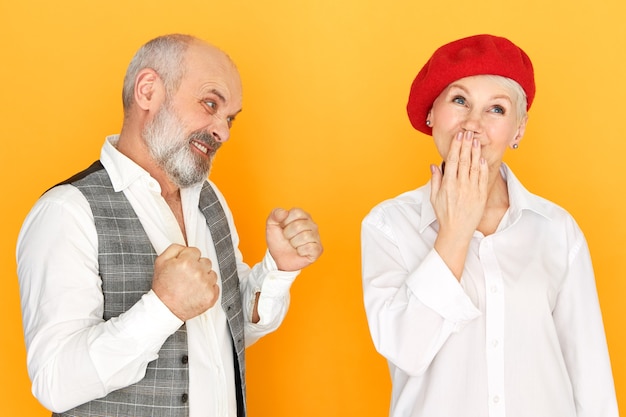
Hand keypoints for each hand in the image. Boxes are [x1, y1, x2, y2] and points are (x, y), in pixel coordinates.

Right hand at [152, 244, 219, 320]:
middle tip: (187, 277)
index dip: (188, 259)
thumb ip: (175, 248)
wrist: (164, 309)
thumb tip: (186, 247)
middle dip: (198, 267)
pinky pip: (215, 286)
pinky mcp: (211, 296)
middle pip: (206, 262)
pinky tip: (197, 292)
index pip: (196, 251)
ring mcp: (206, 285)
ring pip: (212, 274)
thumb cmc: (162, 287)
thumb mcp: (161, 261)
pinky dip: (208, 289)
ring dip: (204, 278)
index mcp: (186, 262)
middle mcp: (198, 272)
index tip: (184, 267)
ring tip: (192, 286)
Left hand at [266, 208, 322, 270]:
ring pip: (304, 237)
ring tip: (293, 245)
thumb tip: (284, 212)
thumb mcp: (271, 225)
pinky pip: (309, 248)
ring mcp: (316, 237)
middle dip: (288, 234)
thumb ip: (275, 214)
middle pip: (299, 225)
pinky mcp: (318, 249)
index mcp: (303, 215)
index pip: (296, 213)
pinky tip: (300, 251)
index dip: (286, 222)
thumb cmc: (278, 240)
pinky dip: (300, 251)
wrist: (279, 258)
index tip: (283, 228)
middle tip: (288, 239)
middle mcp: (312, 224)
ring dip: (294, 243)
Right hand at [430, 131, 487, 277]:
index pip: (452, 161)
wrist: (457, 231)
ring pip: (475, 166)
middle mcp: (460, 185)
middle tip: (469, 133)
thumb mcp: (434, 198)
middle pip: (464, 160)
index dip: (456, 147)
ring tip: (476, 140)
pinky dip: (483, 167)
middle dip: (466, 145)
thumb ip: (435, 180)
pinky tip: (482, 158)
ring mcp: (472, 190)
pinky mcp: (481, 195)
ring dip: (476, 152)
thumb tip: (433, 165)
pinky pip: (483, 178)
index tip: (459, 136)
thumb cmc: (445, 215)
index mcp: (448, 185)